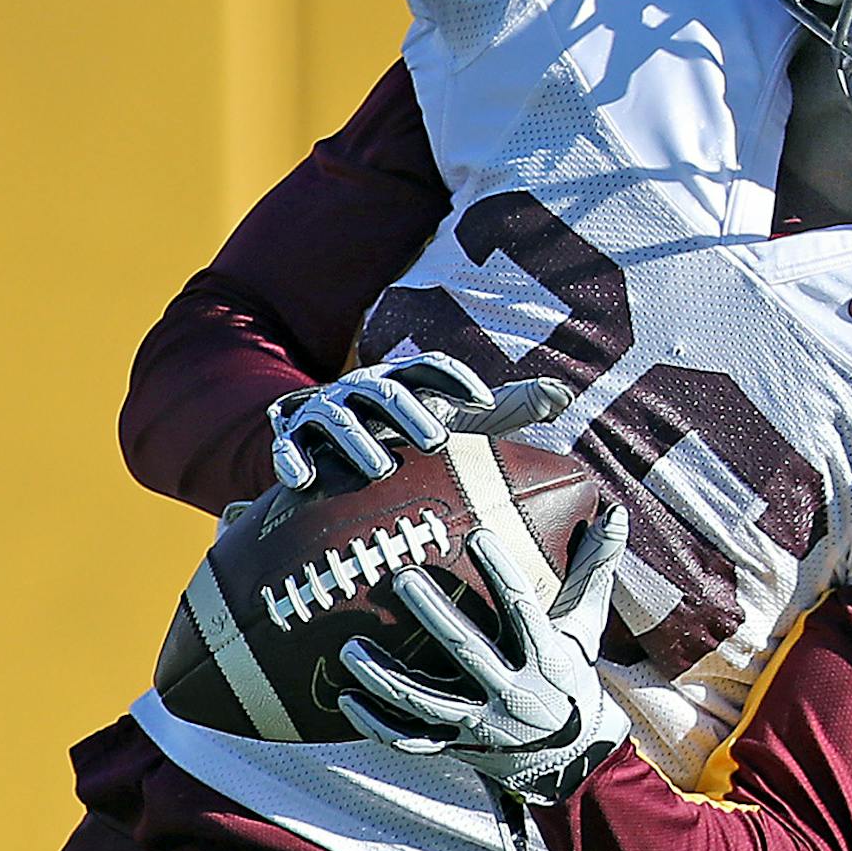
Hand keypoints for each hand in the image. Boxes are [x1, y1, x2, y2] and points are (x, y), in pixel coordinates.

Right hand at [267, 353, 572, 489]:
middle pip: (385, 392)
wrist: (322, 440)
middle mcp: (360, 389)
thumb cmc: (403, 432)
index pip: (429, 368)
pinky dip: (292, 461)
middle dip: (408, 413)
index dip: (455, 378)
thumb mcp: (453, 417)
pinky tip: (304, 482)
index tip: (483, 400)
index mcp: (402, 380)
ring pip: (337, 419)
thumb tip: (564, 393)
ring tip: (380, 468)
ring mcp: (321, 412)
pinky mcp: (288, 439)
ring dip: (357, 440)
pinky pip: (287, 447)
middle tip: (437, 441)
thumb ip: (505, 408)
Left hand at [336, 506, 631, 804]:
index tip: (475, 534)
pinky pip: (410, 740)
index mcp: (547, 658)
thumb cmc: (573, 678)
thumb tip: (616, 513)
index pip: (524, 609)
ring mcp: (481, 724)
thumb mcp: (588, 628)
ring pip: (426, 702)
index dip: (502, 572)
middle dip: (433, 616)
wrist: (573, 759)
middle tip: (401, 577)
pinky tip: (345, 697)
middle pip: (468, 652)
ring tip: (351, 647)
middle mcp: (514, 694)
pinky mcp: (458, 747)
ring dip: (385, 677)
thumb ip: (594, 571)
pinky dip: (375, 724)